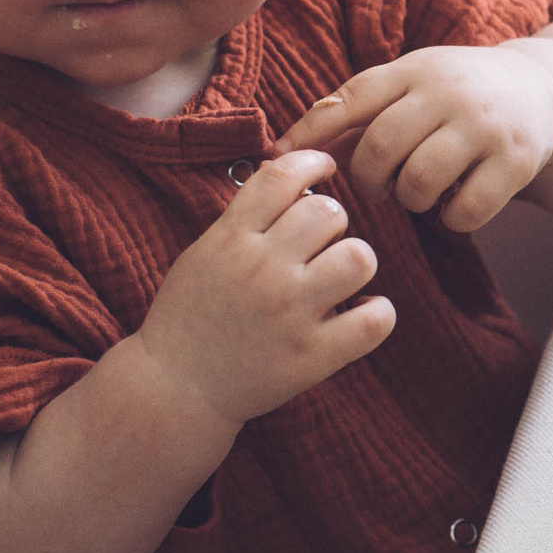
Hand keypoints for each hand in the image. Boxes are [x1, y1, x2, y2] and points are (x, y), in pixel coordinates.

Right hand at [128, 149, 392, 429]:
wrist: (174, 390)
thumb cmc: (190, 317)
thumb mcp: (203, 254)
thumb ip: (245, 218)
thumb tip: (291, 173)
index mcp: (230, 240)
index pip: (282, 176)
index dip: (313, 162)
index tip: (325, 168)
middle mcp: (262, 270)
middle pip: (329, 213)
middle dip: (332, 221)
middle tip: (320, 244)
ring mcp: (289, 313)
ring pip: (359, 257)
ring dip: (355, 261)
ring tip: (338, 278)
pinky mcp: (311, 356)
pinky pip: (374, 320)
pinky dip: (378, 312)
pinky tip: (361, 312)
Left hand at [279, 46, 552, 233]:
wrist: (543, 90)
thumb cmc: (456, 96)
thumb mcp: (413, 85)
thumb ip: (360, 113)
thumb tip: (287, 151)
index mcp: (416, 69)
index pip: (354, 97)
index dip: (312, 131)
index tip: (279, 158)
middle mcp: (450, 92)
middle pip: (382, 145)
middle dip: (368, 178)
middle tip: (376, 188)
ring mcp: (486, 126)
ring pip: (420, 181)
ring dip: (410, 199)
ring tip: (417, 193)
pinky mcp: (516, 161)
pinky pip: (465, 209)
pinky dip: (451, 219)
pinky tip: (455, 206)